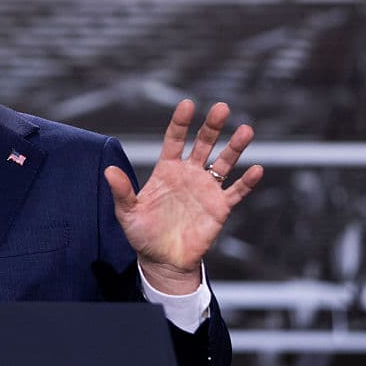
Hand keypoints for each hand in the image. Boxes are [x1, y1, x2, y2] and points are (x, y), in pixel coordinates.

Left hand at [104, 100, 262, 294]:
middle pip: (203, 144)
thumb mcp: (127, 213)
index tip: (187, 104)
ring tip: (246, 130)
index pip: (174, 140)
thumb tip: (109, 171)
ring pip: (224, 163)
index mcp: (166, 171)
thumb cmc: (142, 235)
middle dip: (212, 126)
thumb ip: (121, 192)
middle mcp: (188, 174)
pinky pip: (236, 191)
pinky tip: (256, 169)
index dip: (180, 122)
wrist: (163, 260)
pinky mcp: (219, 207)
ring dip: (235, 147)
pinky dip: (246, 182)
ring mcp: (206, 189)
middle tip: (221, 108)